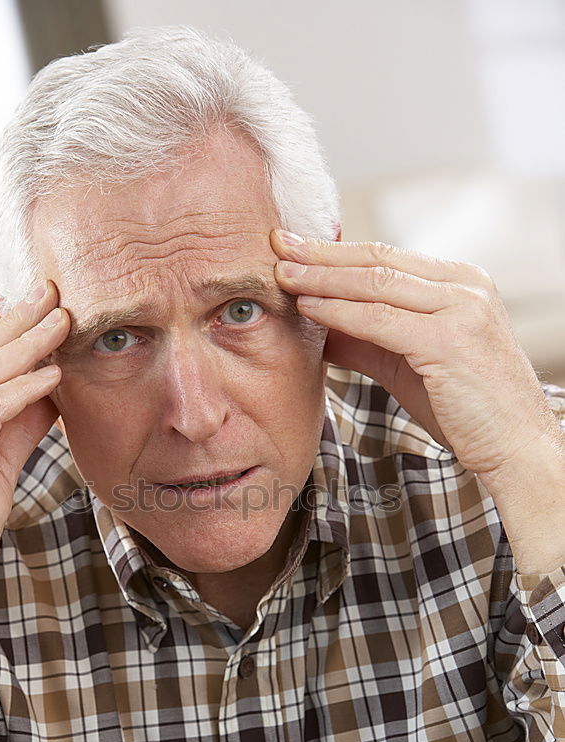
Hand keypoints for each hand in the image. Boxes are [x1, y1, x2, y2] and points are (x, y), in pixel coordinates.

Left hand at [271, 230, 559, 482]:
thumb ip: (368, 339)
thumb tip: (317, 323)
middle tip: (277, 244)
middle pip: (378, 260)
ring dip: (323, 277)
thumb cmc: (466, 409)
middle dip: (322, 253)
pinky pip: (381, 319)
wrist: (515, 447)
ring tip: (282, 274)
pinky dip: (340, 311)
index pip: (387, 257)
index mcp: (461, 283)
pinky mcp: (450, 341)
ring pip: (376, 284)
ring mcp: (462, 310)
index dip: (336, 250)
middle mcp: (466, 286)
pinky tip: (309, 307)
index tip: (294, 246)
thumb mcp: (409, 363)